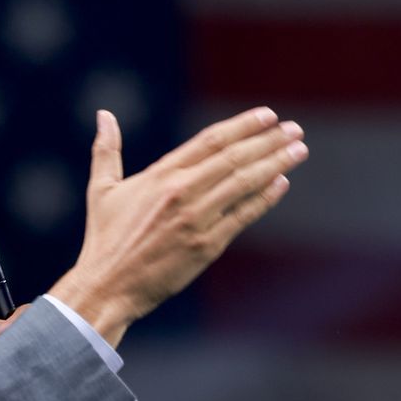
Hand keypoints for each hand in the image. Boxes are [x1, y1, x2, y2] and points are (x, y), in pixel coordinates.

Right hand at [48, 107, 307, 346]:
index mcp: (160, 174)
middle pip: (234, 157)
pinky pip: (242, 216)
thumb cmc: (105, 238)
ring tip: (299, 150)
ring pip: (243, 183)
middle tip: (294, 129)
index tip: (268, 115)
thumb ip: (107, 150)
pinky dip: (264, 198)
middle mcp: (181, 192)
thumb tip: (104, 115)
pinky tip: (282, 183)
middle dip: (268, 140)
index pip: (211, 140)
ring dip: (275, 163)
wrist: (108, 286)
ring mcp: (196, 219)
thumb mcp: (102, 189)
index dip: (243, 125)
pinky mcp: (206, 246)